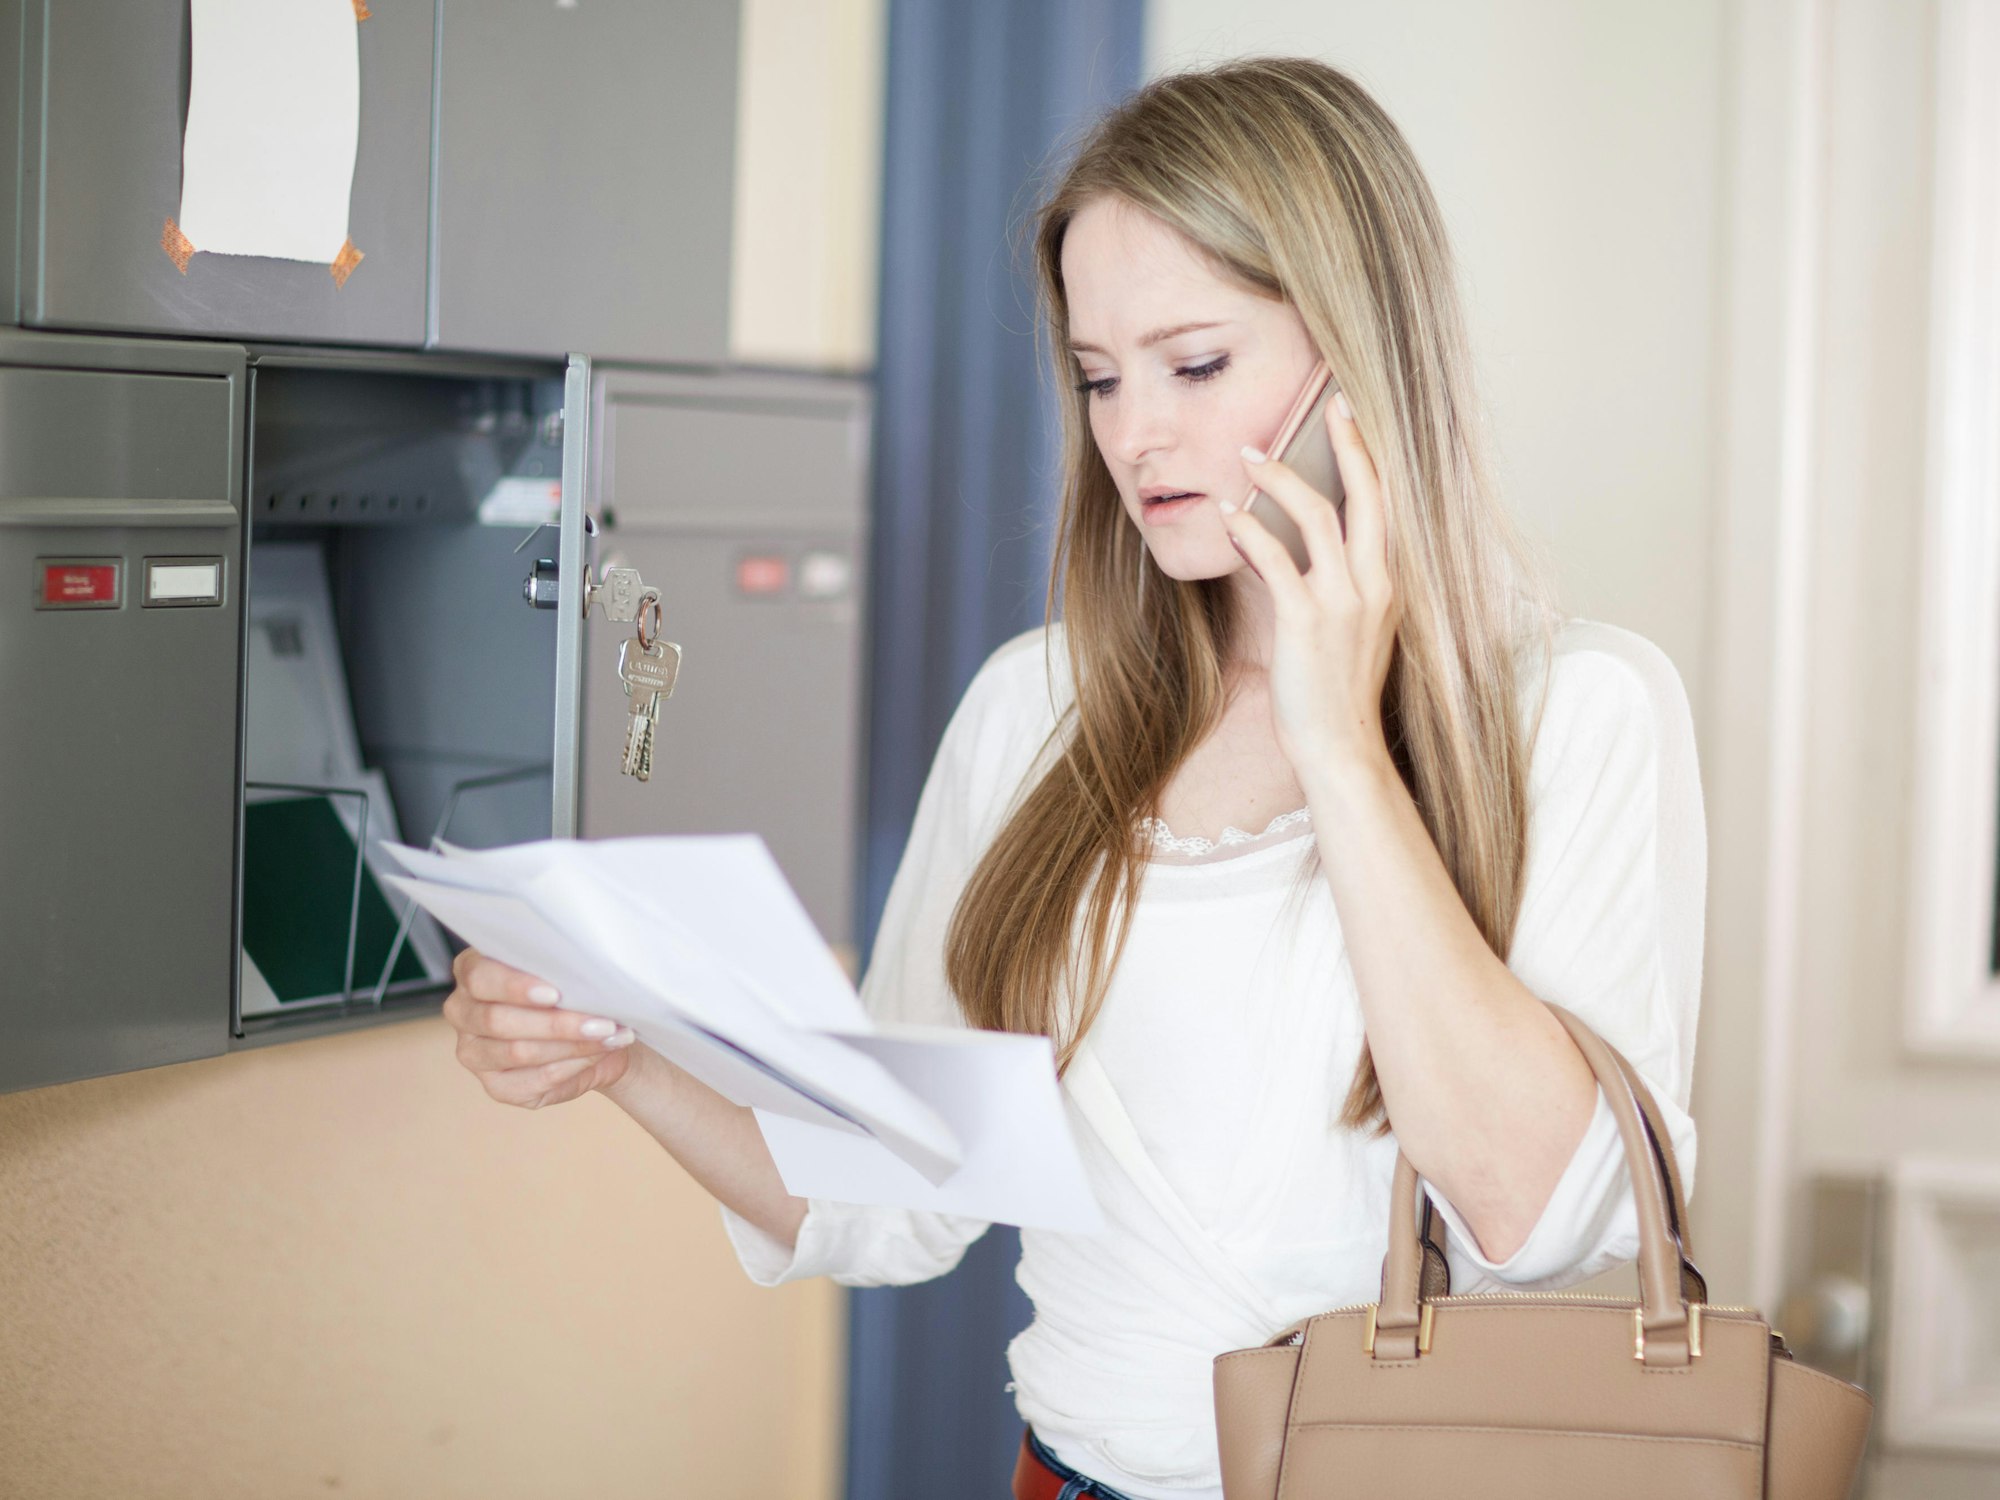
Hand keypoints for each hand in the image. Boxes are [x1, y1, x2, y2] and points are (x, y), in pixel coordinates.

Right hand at [442, 948, 640, 1108]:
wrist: (595, 1031)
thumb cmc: (573, 990)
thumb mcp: (564, 970)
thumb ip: (558, 968)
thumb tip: (581, 975)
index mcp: (472, 972)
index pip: (480, 978)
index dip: (514, 986)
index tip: (553, 993)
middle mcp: (463, 1012)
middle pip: (498, 1021)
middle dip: (555, 1022)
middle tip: (601, 1021)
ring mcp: (474, 1053)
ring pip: (519, 1051)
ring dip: (572, 1044)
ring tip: (608, 1034)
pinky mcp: (496, 1086)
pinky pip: (535, 1079)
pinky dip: (574, 1065)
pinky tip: (599, 1052)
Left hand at [1220, 389, 1399, 775]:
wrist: (1342, 748)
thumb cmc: (1339, 697)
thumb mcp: (1355, 635)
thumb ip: (1343, 591)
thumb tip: (1302, 554)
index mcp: (1389, 586)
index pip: (1386, 506)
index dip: (1371, 458)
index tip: (1353, 419)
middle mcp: (1374, 585)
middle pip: (1367, 494)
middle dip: (1346, 444)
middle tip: (1326, 404)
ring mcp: (1343, 602)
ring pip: (1318, 516)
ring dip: (1282, 479)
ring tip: (1249, 457)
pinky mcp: (1306, 621)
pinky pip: (1275, 559)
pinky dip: (1249, 529)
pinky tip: (1228, 514)